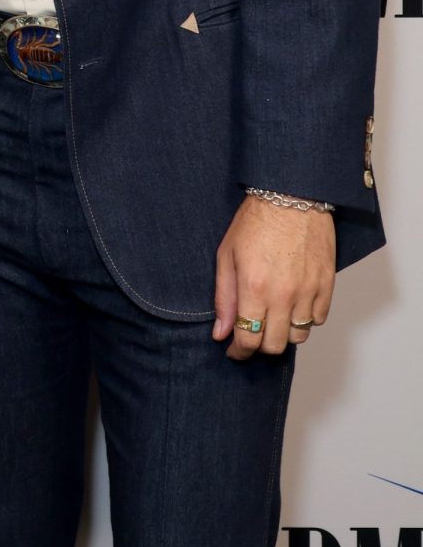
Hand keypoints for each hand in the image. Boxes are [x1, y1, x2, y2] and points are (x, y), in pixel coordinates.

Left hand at [213, 195, 334, 359]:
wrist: (291, 195)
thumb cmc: (256, 221)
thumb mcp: (227, 255)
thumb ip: (224, 297)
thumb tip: (220, 333)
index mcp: (254, 287)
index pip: (249, 340)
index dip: (239, 351)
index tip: (235, 349)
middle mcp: (283, 295)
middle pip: (274, 345)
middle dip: (260, 345)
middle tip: (253, 333)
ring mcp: (308, 291)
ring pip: (298, 337)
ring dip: (284, 333)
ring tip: (274, 318)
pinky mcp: (327, 285)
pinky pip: (319, 320)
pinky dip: (306, 319)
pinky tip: (294, 305)